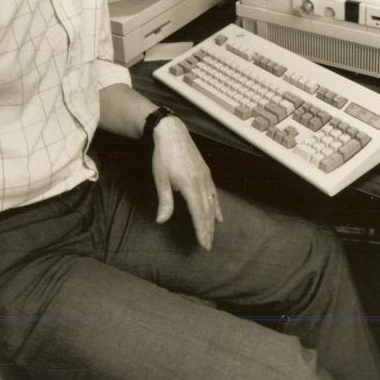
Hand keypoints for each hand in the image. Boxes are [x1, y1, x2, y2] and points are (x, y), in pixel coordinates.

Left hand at [151, 116, 223, 249]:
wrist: (172, 133)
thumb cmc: (163, 156)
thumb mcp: (161, 179)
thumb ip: (165, 201)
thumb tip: (161, 221)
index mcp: (190, 185)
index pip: (198, 213)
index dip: (201, 230)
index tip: (204, 244)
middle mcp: (202, 182)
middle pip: (207, 211)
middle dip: (208, 230)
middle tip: (208, 246)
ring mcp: (206, 177)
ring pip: (212, 203)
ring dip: (212, 221)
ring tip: (212, 235)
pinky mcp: (206, 173)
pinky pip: (214, 193)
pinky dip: (217, 207)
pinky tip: (219, 217)